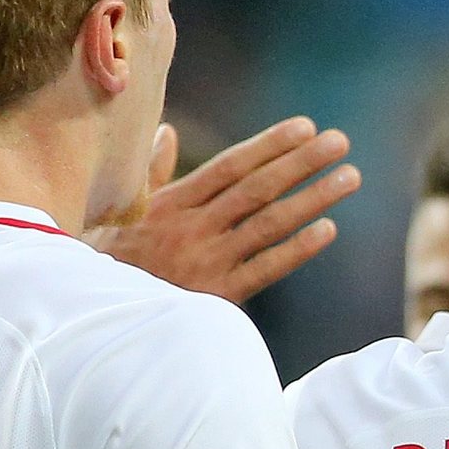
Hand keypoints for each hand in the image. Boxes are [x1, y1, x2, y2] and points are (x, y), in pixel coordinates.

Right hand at [92, 117, 358, 301]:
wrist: (98, 321)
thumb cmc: (108, 262)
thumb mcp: (123, 213)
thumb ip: (152, 173)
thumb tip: (167, 133)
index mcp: (170, 204)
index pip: (231, 165)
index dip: (270, 144)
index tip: (305, 127)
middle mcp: (192, 228)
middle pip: (257, 188)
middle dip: (302, 162)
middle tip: (340, 141)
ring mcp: (206, 262)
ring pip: (268, 223)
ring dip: (312, 198)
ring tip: (349, 177)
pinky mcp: (216, 297)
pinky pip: (265, 269)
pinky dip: (296, 249)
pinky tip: (327, 229)